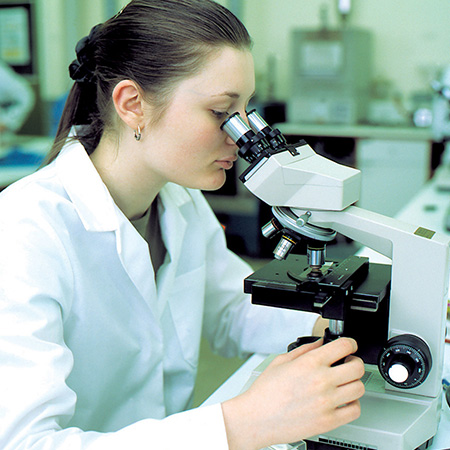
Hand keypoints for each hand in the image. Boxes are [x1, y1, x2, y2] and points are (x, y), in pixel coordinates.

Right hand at [222, 338, 364, 449]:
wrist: (257, 418)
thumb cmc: (265, 392)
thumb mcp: (281, 361)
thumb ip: (304, 349)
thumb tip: (320, 343)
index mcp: (310, 363)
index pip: (344, 346)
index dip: (350, 343)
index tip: (349, 346)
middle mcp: (321, 381)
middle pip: (357, 367)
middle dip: (355, 362)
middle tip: (349, 363)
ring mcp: (327, 402)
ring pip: (359, 388)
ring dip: (354, 383)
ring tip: (345, 383)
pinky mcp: (328, 421)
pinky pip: (355, 410)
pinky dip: (353, 404)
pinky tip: (343, 400)